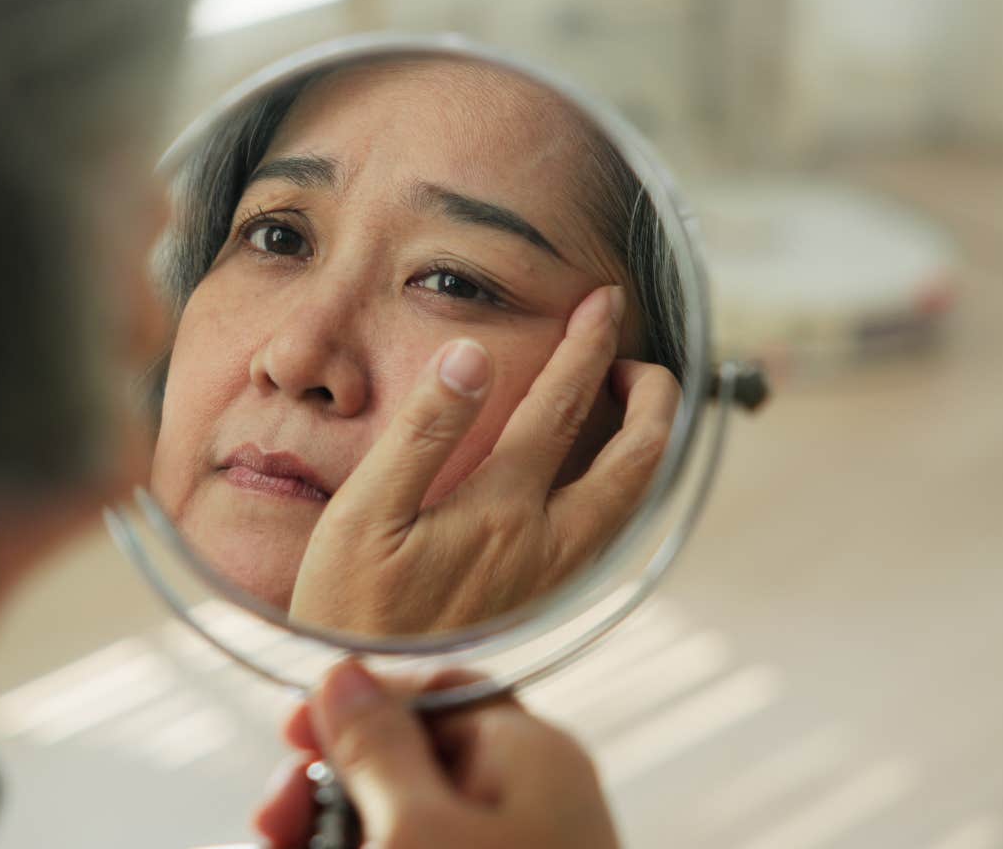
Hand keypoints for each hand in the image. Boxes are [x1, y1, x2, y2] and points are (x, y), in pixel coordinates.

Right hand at [254, 661, 619, 848]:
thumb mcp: (413, 833)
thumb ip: (375, 748)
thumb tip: (344, 675)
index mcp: (529, 758)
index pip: (438, 691)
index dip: (360, 702)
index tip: (291, 734)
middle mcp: (529, 804)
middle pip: (409, 763)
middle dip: (328, 790)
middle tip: (272, 828)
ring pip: (400, 826)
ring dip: (331, 838)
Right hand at [288, 286, 679, 634]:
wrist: (371, 701)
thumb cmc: (351, 609)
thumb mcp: (365, 514)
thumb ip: (423, 432)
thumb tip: (470, 357)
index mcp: (502, 510)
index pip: (562, 406)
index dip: (588, 345)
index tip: (602, 301)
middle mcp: (545, 544)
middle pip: (635, 459)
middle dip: (651, 396)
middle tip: (636, 356)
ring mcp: (551, 578)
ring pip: (631, 501)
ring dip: (645, 442)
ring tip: (632, 404)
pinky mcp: (542, 603)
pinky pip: (606, 533)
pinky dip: (621, 488)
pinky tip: (597, 480)